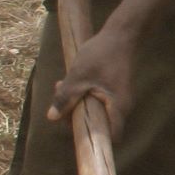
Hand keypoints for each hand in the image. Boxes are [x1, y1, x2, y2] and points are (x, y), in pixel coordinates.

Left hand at [47, 26, 136, 140]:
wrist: (121, 34)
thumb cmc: (102, 54)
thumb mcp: (78, 76)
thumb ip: (66, 98)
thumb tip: (52, 118)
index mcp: (118, 107)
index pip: (111, 136)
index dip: (94, 140)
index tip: (75, 134)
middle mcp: (122, 106)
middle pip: (100, 125)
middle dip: (77, 118)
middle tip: (59, 105)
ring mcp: (119, 98)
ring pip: (97, 111)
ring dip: (78, 104)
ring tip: (61, 87)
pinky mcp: (115, 90)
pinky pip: (99, 101)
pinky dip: (85, 96)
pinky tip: (72, 82)